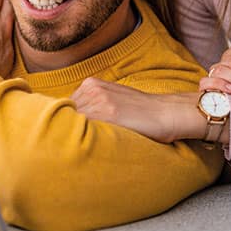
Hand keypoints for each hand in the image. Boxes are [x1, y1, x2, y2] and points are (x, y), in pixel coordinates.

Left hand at [70, 77, 196, 142]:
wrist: (165, 113)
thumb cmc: (140, 111)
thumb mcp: (112, 98)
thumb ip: (92, 104)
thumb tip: (70, 120)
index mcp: (91, 83)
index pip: (65, 105)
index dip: (65, 122)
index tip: (65, 134)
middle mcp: (93, 89)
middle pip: (66, 113)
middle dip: (68, 128)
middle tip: (69, 144)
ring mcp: (99, 100)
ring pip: (73, 121)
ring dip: (74, 135)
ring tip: (82, 147)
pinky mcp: (109, 113)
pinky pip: (86, 128)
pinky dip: (84, 138)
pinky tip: (91, 146)